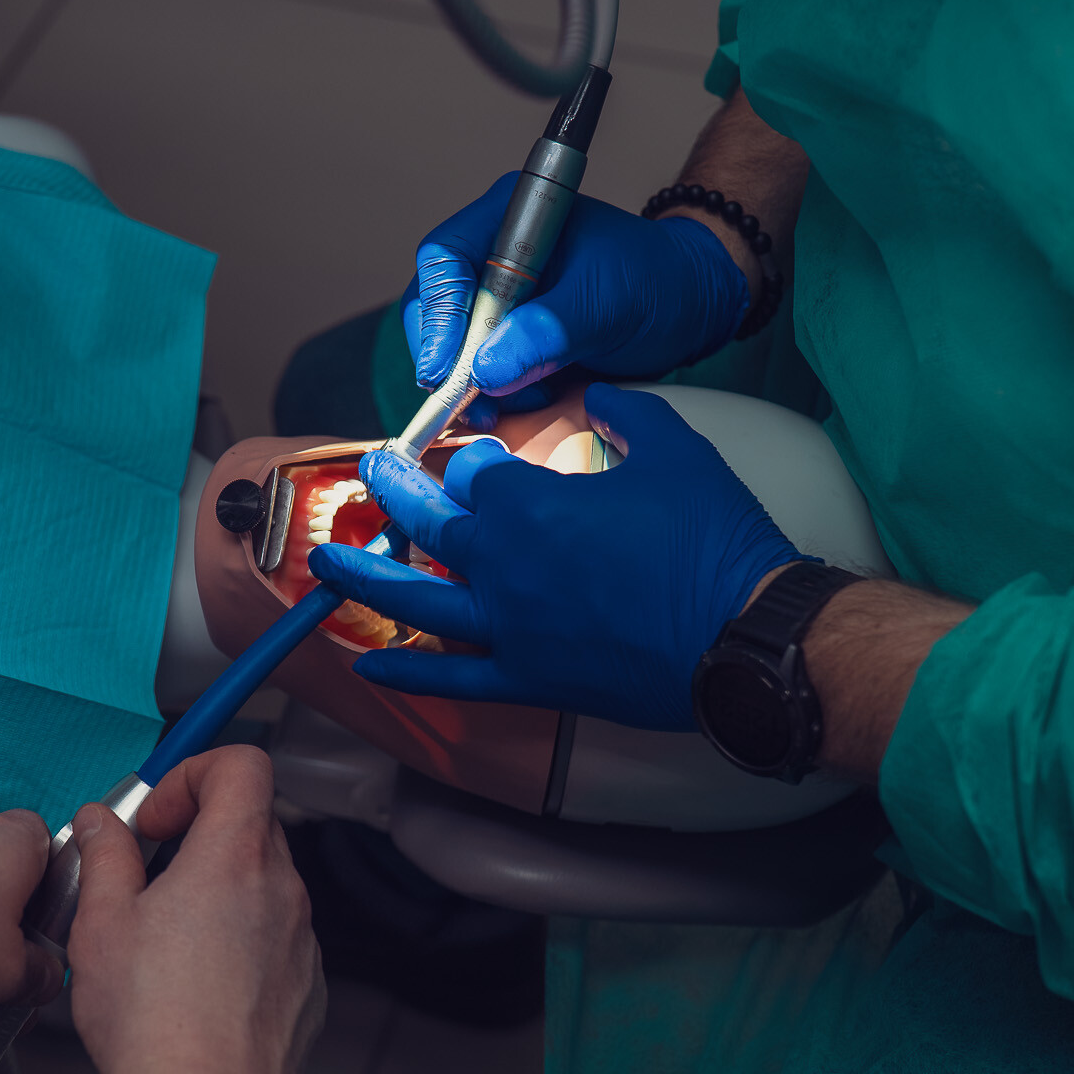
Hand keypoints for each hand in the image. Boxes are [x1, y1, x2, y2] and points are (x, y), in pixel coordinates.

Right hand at [67, 747, 322, 1073]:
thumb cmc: (155, 1025)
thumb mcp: (102, 922)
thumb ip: (103, 855)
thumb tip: (99, 825)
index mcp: (234, 856)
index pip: (244, 765)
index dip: (197, 772)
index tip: (160, 815)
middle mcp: (282, 889)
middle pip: (253, 823)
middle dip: (200, 835)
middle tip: (150, 872)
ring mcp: (302, 939)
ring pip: (265, 885)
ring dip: (221, 892)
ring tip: (167, 938)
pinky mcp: (308, 986)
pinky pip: (277, 939)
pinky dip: (243, 942)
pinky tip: (199, 985)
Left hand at [309, 384, 803, 730]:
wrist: (748, 635)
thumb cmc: (715, 540)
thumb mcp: (675, 449)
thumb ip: (627, 413)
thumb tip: (602, 395)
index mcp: (528, 502)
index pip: (471, 471)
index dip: (471, 458)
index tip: (477, 457)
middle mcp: (501, 564)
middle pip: (428, 522)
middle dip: (396, 490)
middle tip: (374, 471)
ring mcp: (508, 627)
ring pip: (414, 599)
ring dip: (364, 577)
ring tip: (325, 562)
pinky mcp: (528, 678)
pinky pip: (452, 677)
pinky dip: (406, 673)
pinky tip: (368, 667)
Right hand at [406, 173, 748, 430]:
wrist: (690, 307)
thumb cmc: (657, 281)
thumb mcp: (606, 303)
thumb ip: (546, 331)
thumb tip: (488, 368)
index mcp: (511, 218)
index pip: (444, 261)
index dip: (437, 316)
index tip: (446, 368)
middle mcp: (495, 255)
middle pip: (436, 308)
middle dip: (450, 359)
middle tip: (471, 401)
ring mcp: (501, 299)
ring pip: (455, 346)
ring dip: (475, 383)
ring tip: (518, 397)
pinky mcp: (511, 337)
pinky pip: (482, 369)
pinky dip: (497, 393)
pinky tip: (530, 398)